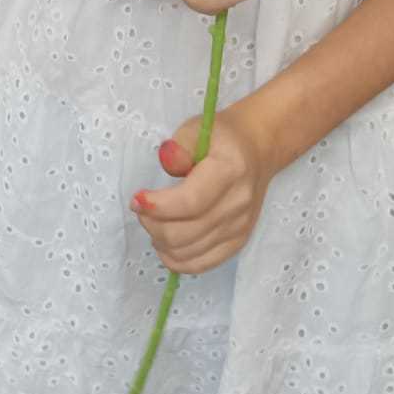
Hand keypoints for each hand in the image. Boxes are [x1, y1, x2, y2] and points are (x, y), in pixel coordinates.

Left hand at [130, 101, 275, 276]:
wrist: (257, 149)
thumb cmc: (221, 138)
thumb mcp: (197, 129)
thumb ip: (180, 146)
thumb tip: (167, 163)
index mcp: (230, 171)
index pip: (190, 202)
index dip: (158, 207)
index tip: (136, 199)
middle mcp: (238, 204)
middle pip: (185, 233)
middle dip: (152, 224)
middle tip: (142, 207)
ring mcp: (240, 227)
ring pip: (188, 253)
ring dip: (160, 242)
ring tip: (154, 222)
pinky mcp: (238, 242)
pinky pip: (201, 265)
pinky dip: (176, 260)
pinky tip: (166, 243)